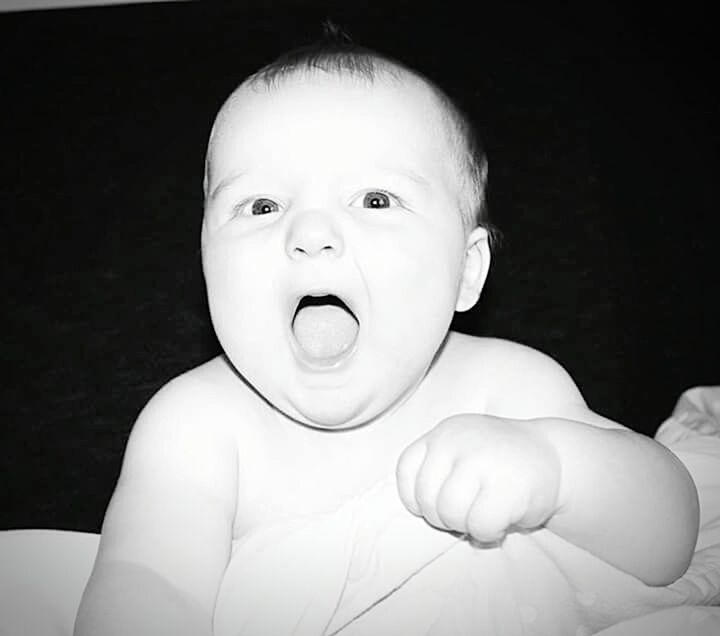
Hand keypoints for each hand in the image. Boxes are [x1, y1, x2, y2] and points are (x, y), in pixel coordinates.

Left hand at [396, 414, 561, 543]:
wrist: (557, 457)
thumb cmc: (502, 464)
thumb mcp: (463, 452)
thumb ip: (439, 472)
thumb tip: (420, 511)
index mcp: (444, 433)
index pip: (406, 470)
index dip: (416, 498)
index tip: (439, 504)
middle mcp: (456, 440)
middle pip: (426, 499)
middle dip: (445, 517)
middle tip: (471, 513)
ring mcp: (479, 459)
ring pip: (449, 514)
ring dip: (466, 526)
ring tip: (485, 515)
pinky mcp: (505, 484)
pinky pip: (479, 525)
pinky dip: (489, 534)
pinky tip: (502, 523)